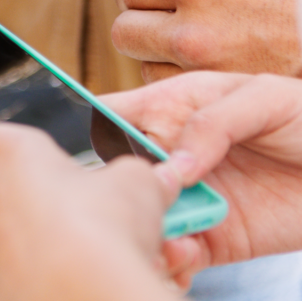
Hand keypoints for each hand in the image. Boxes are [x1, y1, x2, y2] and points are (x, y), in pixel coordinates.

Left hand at [0, 114, 180, 300]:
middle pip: (4, 196)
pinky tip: (89, 286)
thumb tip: (154, 180)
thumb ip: (133, 178)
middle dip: (46, 206)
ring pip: (19, 245)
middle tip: (95, 221)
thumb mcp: (137, 186)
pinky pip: (24, 284)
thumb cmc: (110, 232)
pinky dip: (52, 285)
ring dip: (56, 248)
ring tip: (104, 260)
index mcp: (6, 157)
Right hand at [106, 72, 301, 274]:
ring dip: (142, 232)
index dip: (95, 130)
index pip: (111, 113)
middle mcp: (171, 154)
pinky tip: (181, 255)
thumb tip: (174, 163)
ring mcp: (191, 197)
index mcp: (172, 108)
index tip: (108, 151)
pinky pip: (177, 254)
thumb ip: (212, 122)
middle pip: (119, 174)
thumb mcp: (264, 97)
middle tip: (133, 205)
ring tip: (162, 238)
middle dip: (116, 193)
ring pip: (144, 218)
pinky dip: (170, 261)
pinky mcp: (213, 238)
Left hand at [113, 0, 301, 81]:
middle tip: (169, 15)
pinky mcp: (219, 97)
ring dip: (160, 53)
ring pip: (144, 64)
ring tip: (199, 39)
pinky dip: (182, 78)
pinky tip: (211, 62)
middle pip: (124, 30)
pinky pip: (173, 89)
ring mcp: (204, 69)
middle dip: (141, 20)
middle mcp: (190, 28)